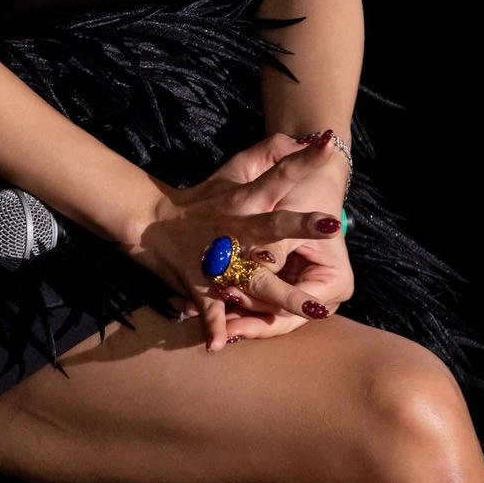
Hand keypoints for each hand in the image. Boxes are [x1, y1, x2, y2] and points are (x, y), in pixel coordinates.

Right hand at [124, 134, 349, 350]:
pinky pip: (208, 308)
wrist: (150, 220)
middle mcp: (235, 227)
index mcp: (244, 200)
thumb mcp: (233, 171)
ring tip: (312, 309)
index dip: (302, 160)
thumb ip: (267, 153)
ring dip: (280, 295)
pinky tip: (219, 344)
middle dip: (301, 226)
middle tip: (333, 223)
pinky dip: (212, 325)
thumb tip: (302, 138)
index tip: (328, 145)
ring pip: (253, 277)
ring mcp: (217, 258)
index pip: (278, 174)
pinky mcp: (198, 283)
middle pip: (272, 224)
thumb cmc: (202, 197)